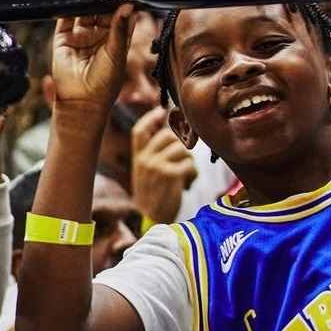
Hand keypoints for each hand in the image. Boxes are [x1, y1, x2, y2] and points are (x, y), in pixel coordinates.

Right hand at [52, 5, 135, 111]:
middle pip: (101, 9)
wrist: (80, 102)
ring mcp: (80, 35)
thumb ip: (120, 28)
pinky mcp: (63, 38)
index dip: (123, 1)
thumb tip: (128, 4)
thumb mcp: (117, 53)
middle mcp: (98, 34)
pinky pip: (65, 18)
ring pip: (84, 11)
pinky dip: (68, 7)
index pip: (120, 14)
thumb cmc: (104, 83)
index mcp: (115, 38)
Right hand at [130, 107, 197, 223]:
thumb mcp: (147, 174)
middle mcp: (144, 159)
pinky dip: (193, 172)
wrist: (151, 220)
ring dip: (189, 160)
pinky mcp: (169, 175)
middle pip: (167, 135)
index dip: (151, 118)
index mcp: (137, 158)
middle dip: (182, 141)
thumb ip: (155, 156)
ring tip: (187, 173)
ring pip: (181, 149)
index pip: (139, 131)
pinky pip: (188, 163)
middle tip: (189, 151)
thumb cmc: (154, 197)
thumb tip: (173, 137)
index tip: (163, 111)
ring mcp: (155, 166)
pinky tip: (188, 183)